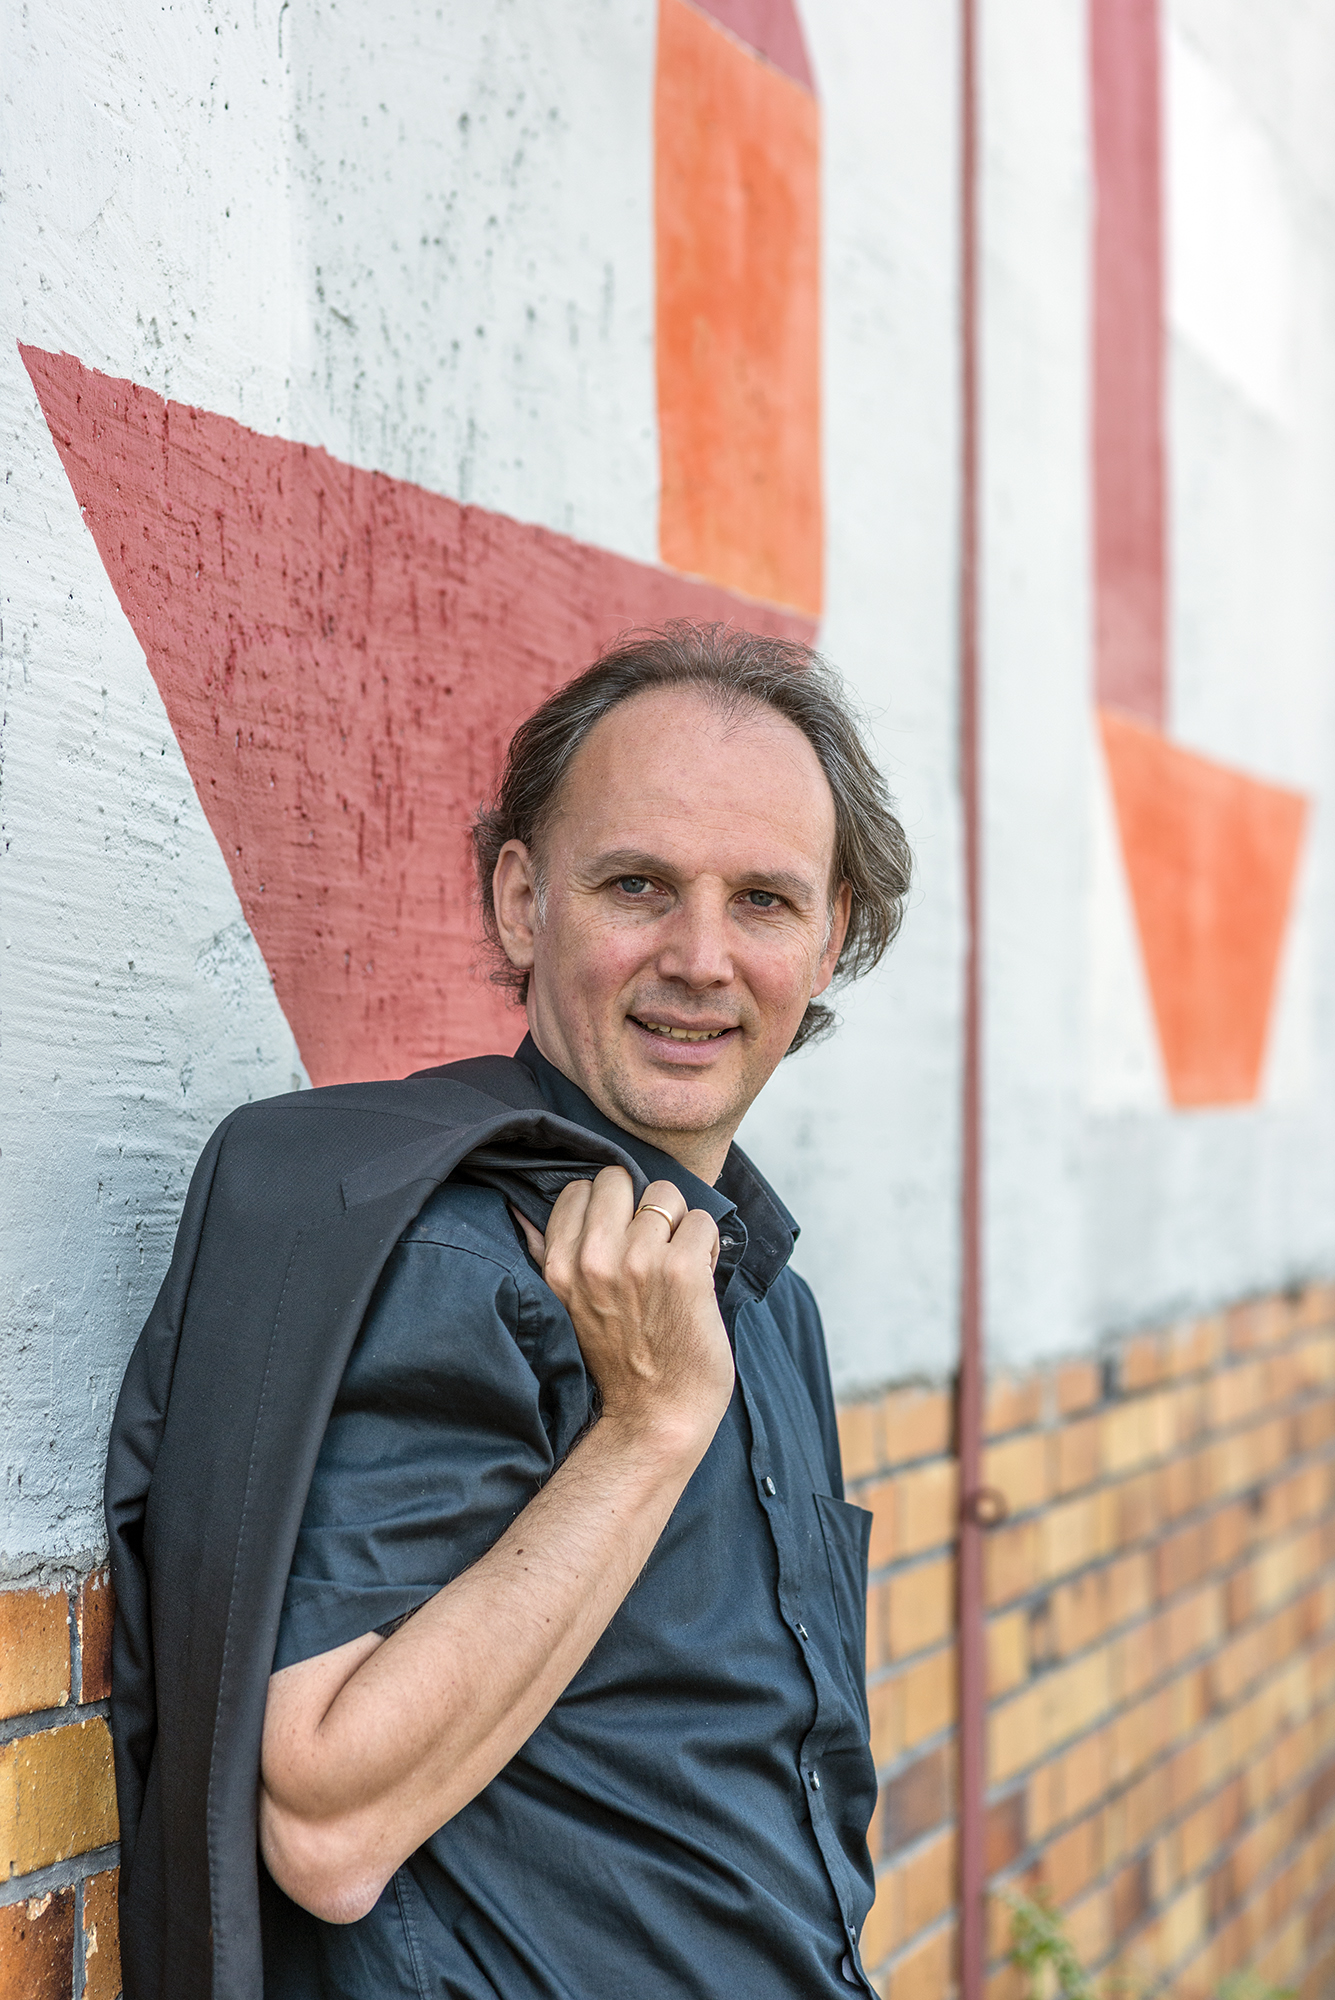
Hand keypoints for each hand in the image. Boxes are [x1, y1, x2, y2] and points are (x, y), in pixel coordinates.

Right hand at [513, 1167, 733, 1450]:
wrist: (656, 1418)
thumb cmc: (617, 1362)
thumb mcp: (566, 1306)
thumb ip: (546, 1255)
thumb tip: (518, 1210)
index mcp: (560, 1266)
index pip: (581, 1190)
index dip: (608, 1209)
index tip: (621, 1238)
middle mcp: (595, 1259)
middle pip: (620, 1178)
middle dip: (642, 1205)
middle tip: (653, 1245)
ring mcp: (639, 1262)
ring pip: (668, 1194)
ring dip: (680, 1226)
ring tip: (677, 1265)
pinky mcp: (682, 1271)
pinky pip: (702, 1221)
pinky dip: (707, 1244)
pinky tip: (700, 1275)